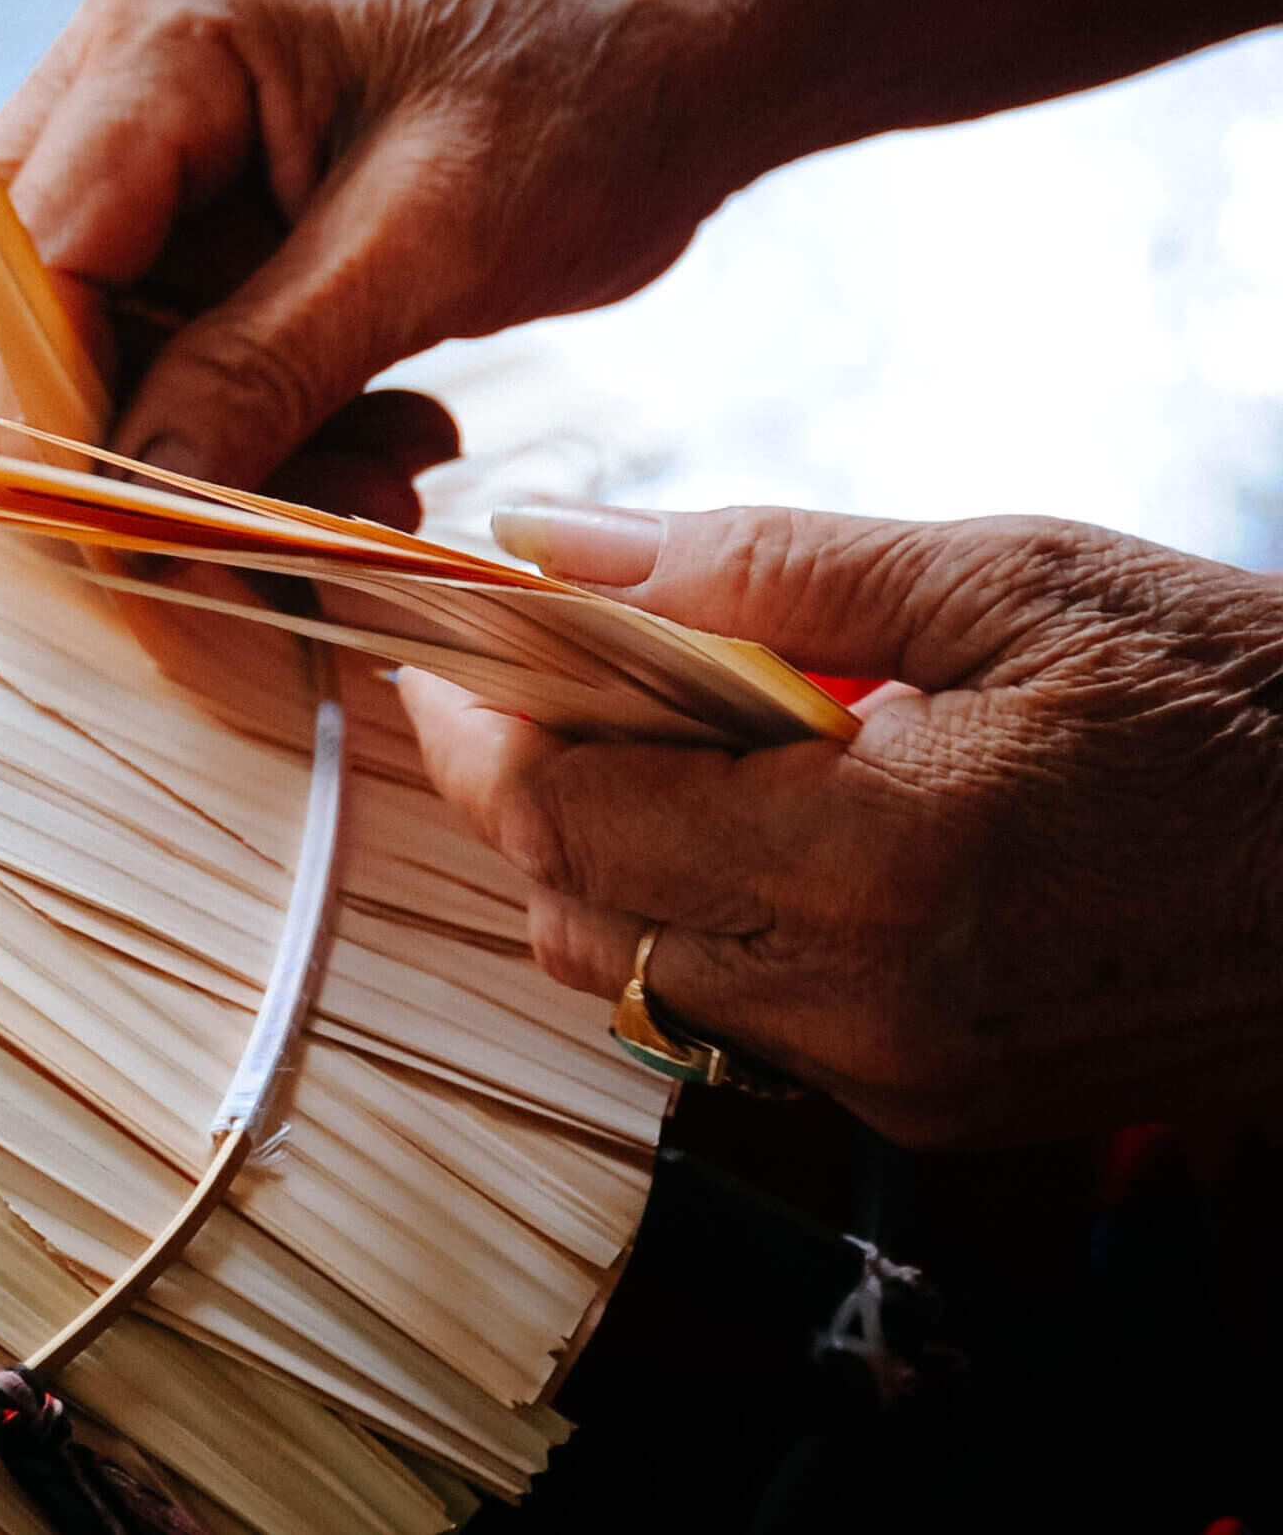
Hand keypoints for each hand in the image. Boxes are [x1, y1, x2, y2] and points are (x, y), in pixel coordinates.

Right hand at [0, 0, 1282, 499]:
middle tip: (238, 539)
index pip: (6, 255)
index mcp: (164, 34)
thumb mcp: (435, 245)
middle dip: (101, 443)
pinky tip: (388, 443)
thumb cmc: (594, 98)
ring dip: (205, 456)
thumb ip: (264, 369)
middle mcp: (122, 78)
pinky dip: (256, 434)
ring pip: (81, 352)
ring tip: (383, 484)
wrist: (696, 48)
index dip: (44, 416)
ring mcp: (154, 147)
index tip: (136, 547)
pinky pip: (169, 358)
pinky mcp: (205, 217)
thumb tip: (130, 510)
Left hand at [400, 501, 1282, 1146]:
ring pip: (637, 976)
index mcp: (879, 864)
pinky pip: (734, 1016)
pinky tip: (774, 818)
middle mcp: (863, 1007)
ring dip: (608, 853)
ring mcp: (892, 1081)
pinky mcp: (925, 1111)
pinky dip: (702, 914)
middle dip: (526, 787)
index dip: (474, 730)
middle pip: (572, 910)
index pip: (569, 820)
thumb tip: (544, 540)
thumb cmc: (1238, 704)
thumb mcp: (1007, 578)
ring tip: (674, 733)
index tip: (446, 644)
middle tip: (552, 671)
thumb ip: (755, 566)